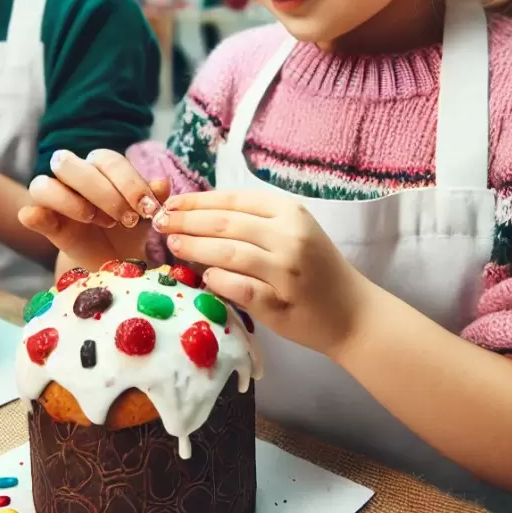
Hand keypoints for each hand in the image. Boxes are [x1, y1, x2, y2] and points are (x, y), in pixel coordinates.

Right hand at [17, 149, 169, 269]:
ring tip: (97, 222)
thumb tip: (162, 183)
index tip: (148, 209)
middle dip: (102, 191)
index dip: (128, 182)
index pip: (107, 160)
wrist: (112, 263)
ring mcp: (53, 198)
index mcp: (99, 169)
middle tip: (126, 219)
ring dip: (72, 202)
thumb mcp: (144, 218)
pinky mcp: (43, 222)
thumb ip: (153, 199)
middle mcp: (73, 177)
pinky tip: (37, 218)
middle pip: (72, 164)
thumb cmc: (127, 233)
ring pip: (45, 183)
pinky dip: (33, 214)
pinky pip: (30, 211)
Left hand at [153, 190, 365, 357]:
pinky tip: (203, 277)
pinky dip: (216, 280)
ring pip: (227, 253)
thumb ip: (254, 222)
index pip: (233, 200)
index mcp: (290, 213)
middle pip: (224, 224)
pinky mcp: (279, 302)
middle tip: (160, 224)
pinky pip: (238, 287)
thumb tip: (198, 214)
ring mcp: (285, 271)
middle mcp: (289, 237)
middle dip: (186, 222)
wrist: (352, 312)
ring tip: (173, 246)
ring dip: (194, 248)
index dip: (196, 201)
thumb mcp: (293, 232)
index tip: (170, 203)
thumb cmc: (316, 269)